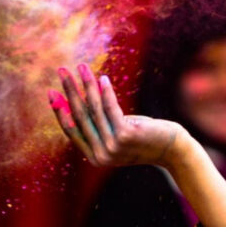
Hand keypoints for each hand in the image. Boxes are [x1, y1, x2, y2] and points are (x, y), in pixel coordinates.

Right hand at [49, 65, 187, 168]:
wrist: (174, 150)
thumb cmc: (146, 139)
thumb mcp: (119, 134)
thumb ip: (101, 124)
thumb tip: (79, 101)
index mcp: (96, 158)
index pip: (72, 131)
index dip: (60, 111)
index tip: (52, 93)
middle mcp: (102, 155)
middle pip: (80, 117)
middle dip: (69, 91)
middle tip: (61, 72)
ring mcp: (113, 146)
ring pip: (94, 110)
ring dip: (86, 85)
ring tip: (80, 68)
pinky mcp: (125, 135)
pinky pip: (111, 108)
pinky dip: (106, 91)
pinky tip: (103, 78)